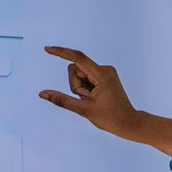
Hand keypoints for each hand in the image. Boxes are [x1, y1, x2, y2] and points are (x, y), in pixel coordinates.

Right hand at [39, 46, 171, 153]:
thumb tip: (43, 93)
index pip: (78, 58)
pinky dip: (85, 89)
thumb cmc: (110, 118)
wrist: (128, 123)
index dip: (61, 53)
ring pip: (79, 75)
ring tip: (92, 100)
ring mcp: (105, 73)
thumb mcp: (83, 109)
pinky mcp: (104, 77)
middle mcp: (105, 69)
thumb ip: (62, 100)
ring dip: (80, 88)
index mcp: (102, 74)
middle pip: (75, 70)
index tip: (47, 49)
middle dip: (75, 85)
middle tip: (87, 99)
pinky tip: (95, 98)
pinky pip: (86, 79)